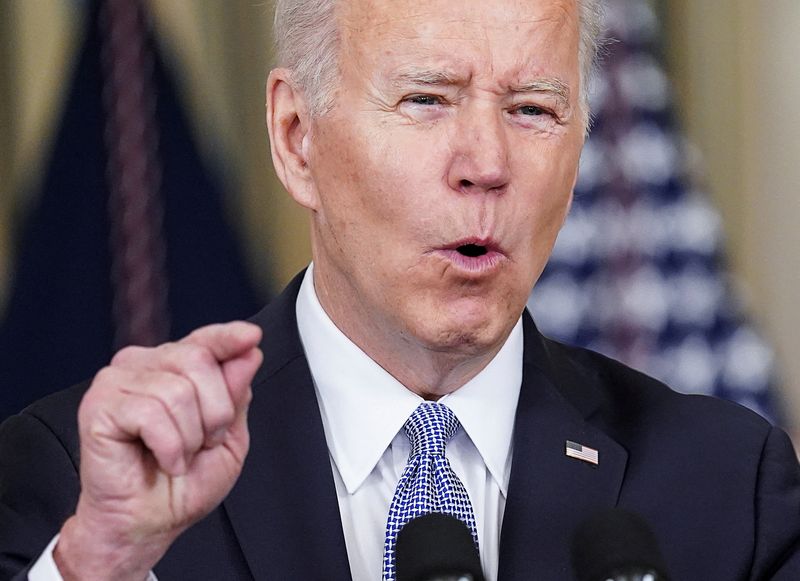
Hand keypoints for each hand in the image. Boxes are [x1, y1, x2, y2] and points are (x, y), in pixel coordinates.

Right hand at [54, 321, 262, 580]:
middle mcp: (144, 366)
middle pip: (198, 360)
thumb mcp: (229, 436)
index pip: (205, 339)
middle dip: (215, 411)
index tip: (251, 336)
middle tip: (202, 442)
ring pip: (178, 390)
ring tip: (178, 454)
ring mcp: (117, 382)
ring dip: (190, 436)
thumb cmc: (182, 483)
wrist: (148, 523)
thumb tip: (248, 353)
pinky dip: (168, 446)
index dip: (229, 338)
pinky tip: (162, 460)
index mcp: (174, 368)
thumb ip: (236, 393)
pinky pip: (152, 414)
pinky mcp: (99, 405)